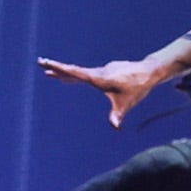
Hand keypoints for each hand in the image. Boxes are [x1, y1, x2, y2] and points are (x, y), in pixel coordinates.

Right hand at [40, 54, 166, 126]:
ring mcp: (102, 70)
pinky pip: (88, 73)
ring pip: (80, 71)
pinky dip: (76, 74)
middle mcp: (98, 72)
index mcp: (99, 78)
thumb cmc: (137, 87)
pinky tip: (70, 77)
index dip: (60, 69)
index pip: (75, 73)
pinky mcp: (107, 71)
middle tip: (41, 63)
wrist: (150, 72)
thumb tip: (115, 127)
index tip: (47, 63)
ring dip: (65, 72)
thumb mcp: (127, 103)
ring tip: (50, 73)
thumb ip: (118, 115)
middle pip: (74, 70)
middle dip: (57, 68)